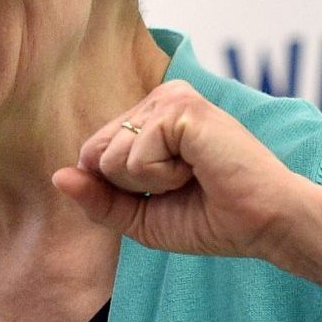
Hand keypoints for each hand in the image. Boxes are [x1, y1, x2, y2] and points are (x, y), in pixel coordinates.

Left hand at [52, 80, 321, 303]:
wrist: (263, 224)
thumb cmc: (212, 219)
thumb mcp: (140, 218)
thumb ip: (98, 199)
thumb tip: (57, 176)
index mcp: (150, 118)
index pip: (93, 155)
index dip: (119, 189)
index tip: (170, 192)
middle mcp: (158, 99)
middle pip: (94, 153)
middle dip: (130, 185)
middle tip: (183, 184)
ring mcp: (170, 98)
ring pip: (111, 156)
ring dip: (149, 183)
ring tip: (193, 175)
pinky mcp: (181, 106)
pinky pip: (134, 156)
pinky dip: (161, 177)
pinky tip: (198, 168)